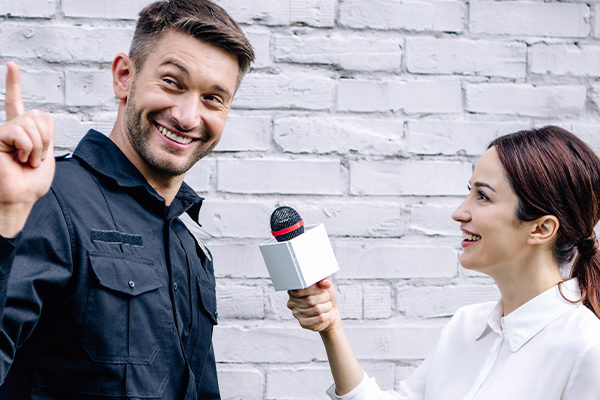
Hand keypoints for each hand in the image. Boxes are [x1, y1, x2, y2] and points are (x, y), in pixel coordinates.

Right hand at [0, 62, 54, 236]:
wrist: (23, 197)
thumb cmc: (32, 182)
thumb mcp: (47, 154)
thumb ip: (46, 134)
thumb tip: (46, 114)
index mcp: (21, 131)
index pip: (16, 103)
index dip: (13, 83)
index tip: (11, 65)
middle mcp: (9, 128)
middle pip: (37, 115)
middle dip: (44, 139)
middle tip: (35, 158)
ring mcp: (1, 132)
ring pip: (30, 122)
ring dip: (37, 145)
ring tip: (27, 160)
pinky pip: (20, 131)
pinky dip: (27, 147)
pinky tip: (19, 159)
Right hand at [287, 278, 340, 332]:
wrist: (330, 310)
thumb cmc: (324, 296)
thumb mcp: (324, 284)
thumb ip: (324, 280)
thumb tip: (325, 283)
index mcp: (294, 290)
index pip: (301, 289)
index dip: (315, 288)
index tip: (323, 288)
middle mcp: (292, 302)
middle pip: (309, 300)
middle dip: (324, 297)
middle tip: (327, 297)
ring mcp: (296, 314)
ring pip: (316, 309)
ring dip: (327, 306)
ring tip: (327, 305)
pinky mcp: (303, 323)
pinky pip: (319, 318)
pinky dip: (327, 315)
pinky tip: (326, 313)